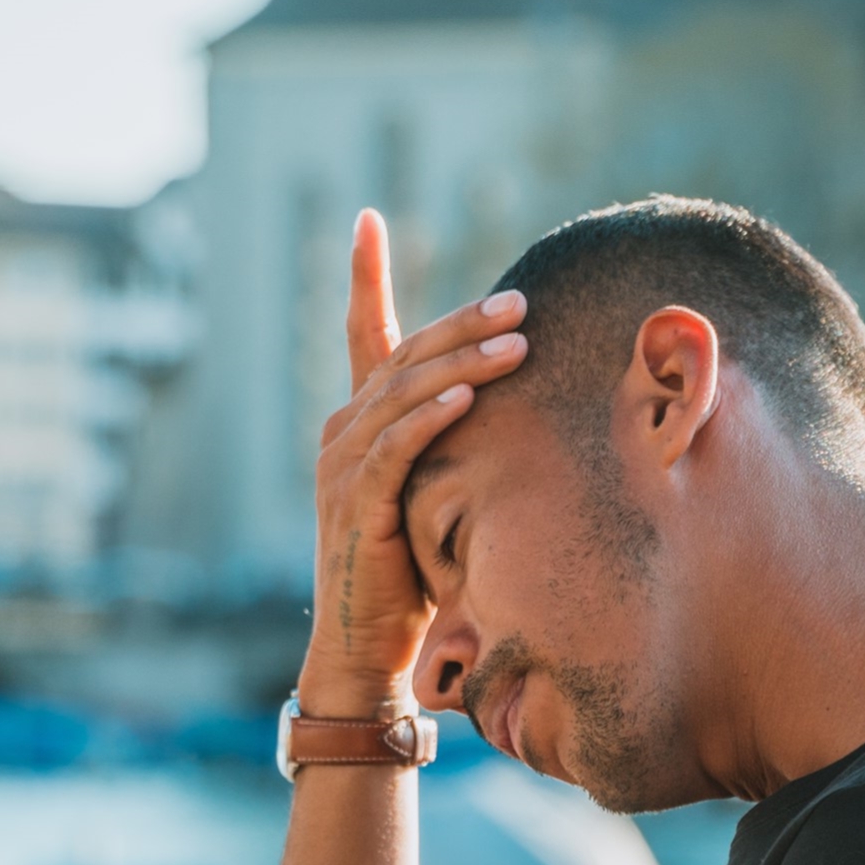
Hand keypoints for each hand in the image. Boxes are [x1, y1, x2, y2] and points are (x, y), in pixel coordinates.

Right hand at [299, 209, 528, 715]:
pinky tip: (467, 396)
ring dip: (463, 362)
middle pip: (405, 355)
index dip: (363, 276)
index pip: (361, 334)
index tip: (366, 219)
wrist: (365, 645)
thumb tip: (512, 407)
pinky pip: (396, 447)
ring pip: (405, 392)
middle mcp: (343, 431)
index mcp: (358, 422)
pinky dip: (431, 417)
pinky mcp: (358, 503)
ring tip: (518, 341)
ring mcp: (343, 465)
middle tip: (521, 301)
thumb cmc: (409, 572)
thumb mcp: (433, 494)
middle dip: (464, 323)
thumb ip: (452, 447)